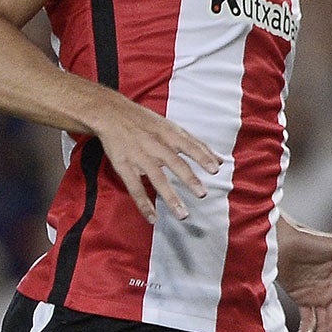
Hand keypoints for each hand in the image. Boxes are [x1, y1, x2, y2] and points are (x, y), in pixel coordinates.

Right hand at [81, 94, 222, 223]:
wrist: (110, 113)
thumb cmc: (146, 122)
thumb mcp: (172, 127)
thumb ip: (197, 145)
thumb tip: (221, 160)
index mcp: (169, 134)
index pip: (189, 145)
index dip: (202, 157)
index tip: (215, 169)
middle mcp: (155, 145)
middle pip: (174, 163)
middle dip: (189, 178)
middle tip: (202, 194)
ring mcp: (139, 156)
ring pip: (156, 178)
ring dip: (170, 197)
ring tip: (182, 214)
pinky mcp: (124, 166)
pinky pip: (134, 187)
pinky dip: (143, 204)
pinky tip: (153, 218)